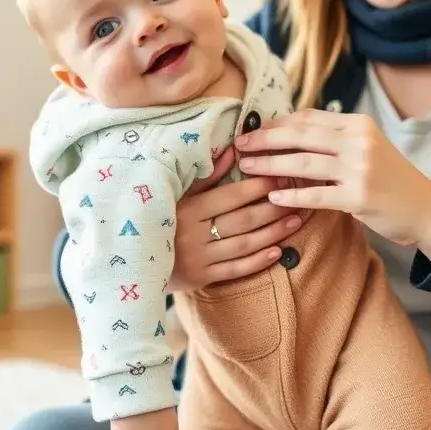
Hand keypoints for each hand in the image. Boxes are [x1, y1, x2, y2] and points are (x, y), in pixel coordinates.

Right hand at [169, 147, 307, 291]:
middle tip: (295, 198)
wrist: (135, 259)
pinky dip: (258, 261)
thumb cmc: (161, 219)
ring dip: (273, 233)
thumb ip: (207, 176)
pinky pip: (235, 270)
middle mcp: (192, 234)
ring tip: (295, 221)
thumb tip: (234, 150)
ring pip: (243, 245)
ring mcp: (197, 259)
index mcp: (187, 209)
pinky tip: (278, 252)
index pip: (230, 196)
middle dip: (272, 209)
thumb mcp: (179, 195)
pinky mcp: (200, 279)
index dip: (257, 187)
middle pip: (242, 221)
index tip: (279, 177)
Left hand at [234, 110, 430, 261]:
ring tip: (247, 167)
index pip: (309, 118)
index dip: (278, 123)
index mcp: (359, 124)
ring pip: (303, 162)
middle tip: (240, 144)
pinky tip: (272, 196)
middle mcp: (359, 141)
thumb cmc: (391, 179)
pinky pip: (316, 195)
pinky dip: (291, 195)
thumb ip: (336, 139)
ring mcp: (360, 169)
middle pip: (301, 135)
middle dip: (266, 139)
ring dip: (270, 165)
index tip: (254, 129)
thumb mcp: (368, 147)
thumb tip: (291, 133)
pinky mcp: (358, 197)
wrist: (425, 208)